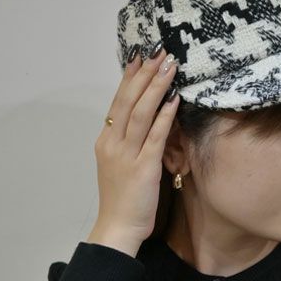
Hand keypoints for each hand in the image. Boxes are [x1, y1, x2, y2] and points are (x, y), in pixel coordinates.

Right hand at [93, 44, 179, 241]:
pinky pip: (155, 136)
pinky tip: (175, 100)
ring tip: (169, 67)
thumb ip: (129, 143)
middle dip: (145, 74)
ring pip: (140, 113)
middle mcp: (113, 143)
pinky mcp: (143, 168)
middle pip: (128, 100)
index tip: (141, 57)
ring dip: (156, 87)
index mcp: (106, 141)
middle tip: (160, 52)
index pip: (118, 101)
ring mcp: (126, 155)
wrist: (118, 228)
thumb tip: (146, 123)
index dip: (130, 78)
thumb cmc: (123, 201)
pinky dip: (165, 116)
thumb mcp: (120, 166)